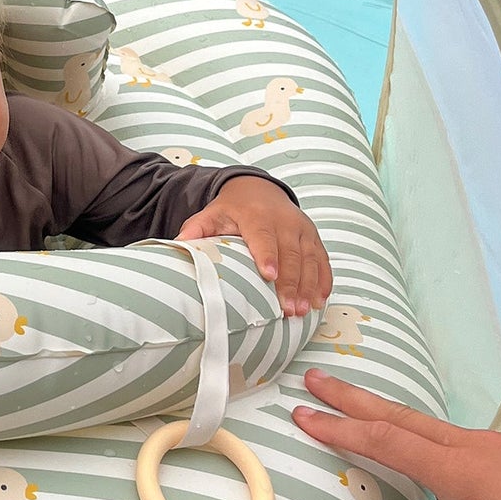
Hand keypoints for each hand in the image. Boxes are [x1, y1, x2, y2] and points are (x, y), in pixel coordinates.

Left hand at [176, 175, 329, 316]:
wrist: (257, 188)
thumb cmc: (231, 209)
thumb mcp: (210, 214)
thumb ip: (195, 229)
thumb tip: (177, 245)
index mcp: (256, 215)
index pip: (263, 237)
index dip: (267, 256)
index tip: (269, 276)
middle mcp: (284, 220)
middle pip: (290, 254)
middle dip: (291, 283)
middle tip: (288, 309)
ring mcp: (302, 229)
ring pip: (310, 259)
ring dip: (308, 286)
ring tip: (303, 311)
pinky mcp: (313, 237)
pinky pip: (322, 260)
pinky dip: (323, 280)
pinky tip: (320, 300)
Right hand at [294, 368, 500, 499]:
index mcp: (460, 473)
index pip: (385, 443)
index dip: (340, 429)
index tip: (303, 414)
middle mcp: (472, 449)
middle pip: (398, 416)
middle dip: (352, 397)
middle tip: (313, 379)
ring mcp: (494, 446)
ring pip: (432, 435)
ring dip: (403, 442)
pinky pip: (462, 452)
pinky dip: (443, 467)